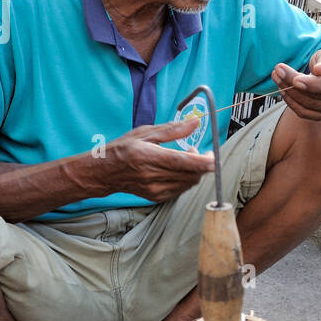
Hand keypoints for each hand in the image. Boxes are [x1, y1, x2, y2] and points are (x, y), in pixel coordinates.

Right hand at [99, 117, 215, 201]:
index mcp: (148, 157)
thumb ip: (172, 129)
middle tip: (195, 150)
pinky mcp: (156, 198)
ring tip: (183, 158)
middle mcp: (152, 176)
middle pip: (189, 174)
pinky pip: (181, 189)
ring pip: (188, 183)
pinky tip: (176, 170)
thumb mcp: (145, 133)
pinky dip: (185, 179)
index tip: (214, 158)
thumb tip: (195, 122)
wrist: (105, 172)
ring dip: (194, 171)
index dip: (202, 162)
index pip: (181, 162)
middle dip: (201, 163)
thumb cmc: (123, 148)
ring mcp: (154, 190)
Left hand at [272, 47, 320, 119]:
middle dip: (293, 83)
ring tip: (278, 77)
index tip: (295, 79)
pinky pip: (306, 113)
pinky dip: (292, 103)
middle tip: (278, 70)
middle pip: (316, 95)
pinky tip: (284, 91)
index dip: (313, 84)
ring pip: (308, 105)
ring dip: (289, 92)